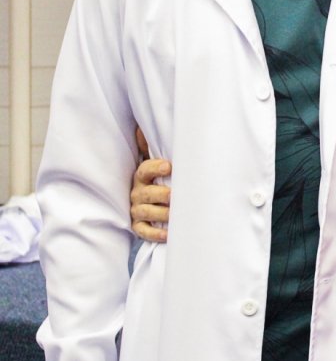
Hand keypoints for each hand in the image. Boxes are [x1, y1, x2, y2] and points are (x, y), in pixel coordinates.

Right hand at [130, 127, 171, 242]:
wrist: (148, 200)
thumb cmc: (159, 178)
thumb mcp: (158, 163)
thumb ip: (155, 147)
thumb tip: (147, 126)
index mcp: (142, 176)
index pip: (144, 170)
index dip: (155, 168)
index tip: (168, 166)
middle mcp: (137, 193)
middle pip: (146, 194)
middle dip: (160, 194)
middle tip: (173, 195)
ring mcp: (136, 210)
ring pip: (146, 212)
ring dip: (160, 214)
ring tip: (174, 214)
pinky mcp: (137, 226)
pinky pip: (144, 231)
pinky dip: (155, 234)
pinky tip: (168, 233)